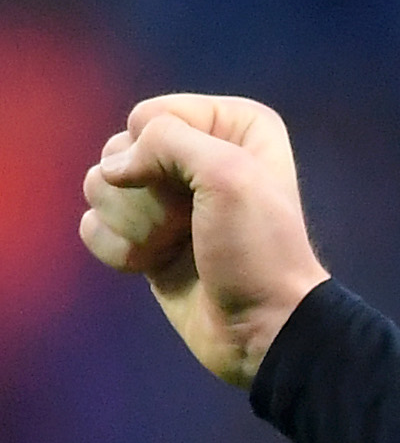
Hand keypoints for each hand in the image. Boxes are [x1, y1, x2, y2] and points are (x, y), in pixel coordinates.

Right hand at [78, 94, 330, 386]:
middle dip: (143, 194)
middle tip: (188, 225)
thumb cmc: (257, 251)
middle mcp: (199, 153)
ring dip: (131, 224)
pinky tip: (154, 266)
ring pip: (98, 185)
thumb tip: (112, 168)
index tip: (204, 191)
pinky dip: (117, 249)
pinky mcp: (144, 234)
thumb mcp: (228, 175)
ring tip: (174, 247)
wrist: (262, 328)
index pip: (150, 115)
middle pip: (118, 150)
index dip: (160, 154)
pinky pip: (94, 224)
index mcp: (234, 126)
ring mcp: (167, 196)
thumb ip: (166, 141)